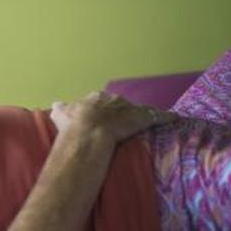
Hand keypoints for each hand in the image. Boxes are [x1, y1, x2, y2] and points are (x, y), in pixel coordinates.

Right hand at [50, 91, 178, 142]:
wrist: (87, 132)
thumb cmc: (73, 126)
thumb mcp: (61, 115)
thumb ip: (60, 109)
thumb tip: (55, 103)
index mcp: (93, 99)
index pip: (99, 100)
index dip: (101, 108)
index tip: (102, 115)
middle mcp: (112, 100)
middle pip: (120, 103)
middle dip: (122, 110)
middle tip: (122, 119)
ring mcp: (128, 108)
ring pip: (138, 109)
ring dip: (144, 113)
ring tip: (149, 118)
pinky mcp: (143, 118)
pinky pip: (158, 116)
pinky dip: (166, 117)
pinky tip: (175, 118)